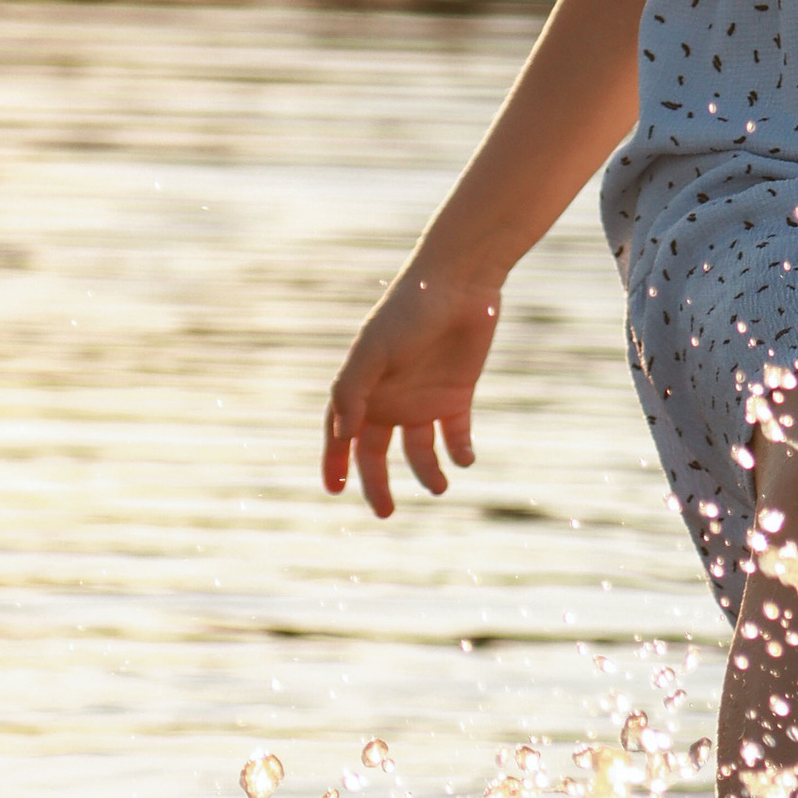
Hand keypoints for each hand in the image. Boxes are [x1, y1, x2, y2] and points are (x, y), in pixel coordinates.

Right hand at [322, 266, 502, 513]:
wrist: (459, 284)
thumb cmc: (408, 313)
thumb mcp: (373, 350)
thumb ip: (352, 390)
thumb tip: (341, 436)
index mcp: (363, 388)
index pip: (341, 434)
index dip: (334, 461)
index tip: (333, 490)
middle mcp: (390, 398)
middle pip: (377, 452)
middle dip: (378, 483)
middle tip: (385, 512)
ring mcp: (424, 399)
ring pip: (420, 450)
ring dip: (428, 471)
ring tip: (438, 486)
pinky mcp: (457, 395)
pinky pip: (456, 435)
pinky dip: (460, 451)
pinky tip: (464, 458)